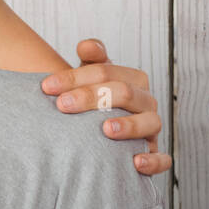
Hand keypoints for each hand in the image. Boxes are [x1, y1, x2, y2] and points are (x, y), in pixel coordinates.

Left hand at [41, 39, 172, 176]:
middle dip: (92, 97)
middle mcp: (145, 101)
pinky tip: (135, 162)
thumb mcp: (91, 78)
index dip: (75, 77)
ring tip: (106, 129)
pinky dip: (153, 161)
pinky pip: (162, 159)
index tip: (46, 87)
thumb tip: (86, 46)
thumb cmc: (95, 101)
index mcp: (131, 79)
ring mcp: (151, 127)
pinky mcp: (153, 153)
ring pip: (151, 122)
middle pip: (125, 93)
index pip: (105, 72)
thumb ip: (90, 60)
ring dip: (129, 125)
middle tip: (63, 105)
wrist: (101, 132)